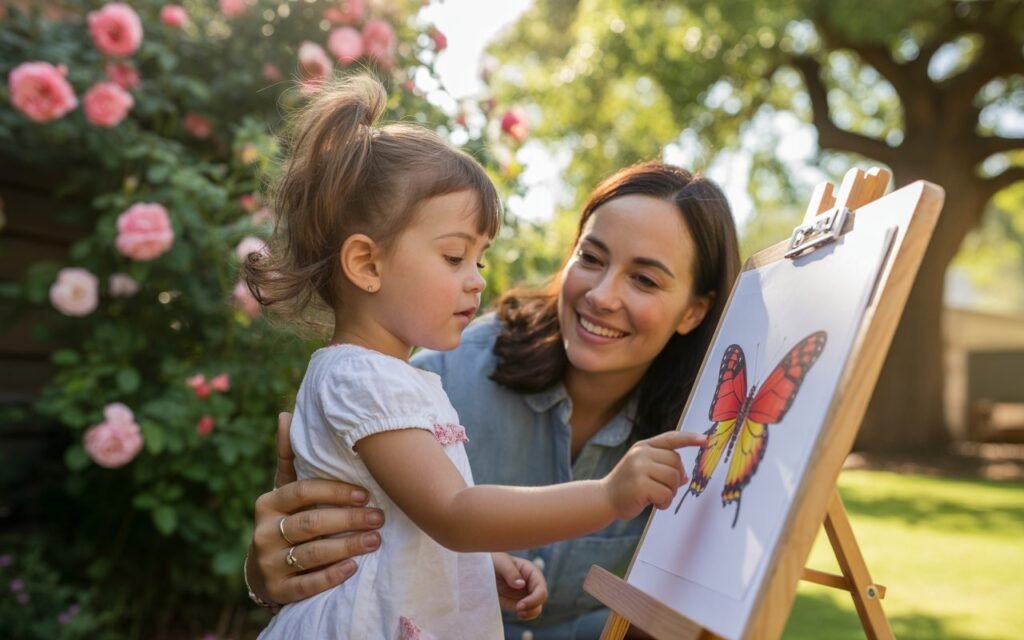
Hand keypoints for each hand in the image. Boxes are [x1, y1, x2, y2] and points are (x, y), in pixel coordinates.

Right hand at [247, 412, 385, 605]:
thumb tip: (286, 415)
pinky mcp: (277, 591)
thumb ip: (289, 458)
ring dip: (348, 546)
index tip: (366, 493)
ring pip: (312, 552)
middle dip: (349, 519)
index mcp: (268, 503)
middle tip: (380, 517)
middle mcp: (263, 532)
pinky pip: (307, 584)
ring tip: (375, 540)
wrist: (265, 573)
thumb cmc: (285, 521)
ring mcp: (268, 563)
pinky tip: (354, 567)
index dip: (336, 491)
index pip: (302, 490)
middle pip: (311, 522)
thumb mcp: (285, 491)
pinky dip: (332, 575)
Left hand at [492, 553, 546, 620]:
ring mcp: (524, 594)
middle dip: (533, 607)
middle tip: (518, 611)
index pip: (541, 588)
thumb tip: (521, 584)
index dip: (534, 599)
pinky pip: (525, 612)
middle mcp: (530, 583)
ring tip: (519, 613)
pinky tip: (517, 613)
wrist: (479, 570)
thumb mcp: (500, 562)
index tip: (520, 605)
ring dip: (530, 614)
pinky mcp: (516, 602)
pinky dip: (524, 615)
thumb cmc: (492, 560)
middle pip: (540, 600)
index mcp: (531, 572)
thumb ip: (510, 572)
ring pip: (535, 608)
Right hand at [602, 430, 706, 519]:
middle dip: (676, 479)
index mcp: (643, 446)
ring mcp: (639, 468)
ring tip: (656, 497)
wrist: (604, 499)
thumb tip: (685, 476)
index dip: (689, 439)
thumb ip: (662, 466)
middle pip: (676, 463)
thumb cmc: (628, 486)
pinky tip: (653, 504)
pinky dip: (664, 503)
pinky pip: (667, 494)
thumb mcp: (642, 468)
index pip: (670, 438)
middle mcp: (641, 453)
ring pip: (674, 479)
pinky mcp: (640, 485)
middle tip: (663, 489)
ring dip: (670, 492)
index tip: (706, 440)